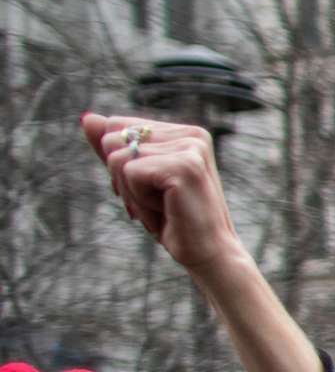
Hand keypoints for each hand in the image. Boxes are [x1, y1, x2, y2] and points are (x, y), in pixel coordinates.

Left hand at [82, 114, 245, 273]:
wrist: (208, 253)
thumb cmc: (174, 220)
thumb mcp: (137, 181)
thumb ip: (115, 148)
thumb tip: (88, 117)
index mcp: (184, 132)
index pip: (116, 127)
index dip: (120, 164)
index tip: (152, 188)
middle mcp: (191, 134)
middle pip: (112, 140)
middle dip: (123, 178)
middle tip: (157, 201)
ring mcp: (190, 148)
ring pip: (118, 158)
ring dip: (132, 192)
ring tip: (163, 207)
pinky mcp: (185, 165)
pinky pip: (130, 173)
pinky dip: (139, 200)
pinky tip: (167, 210)